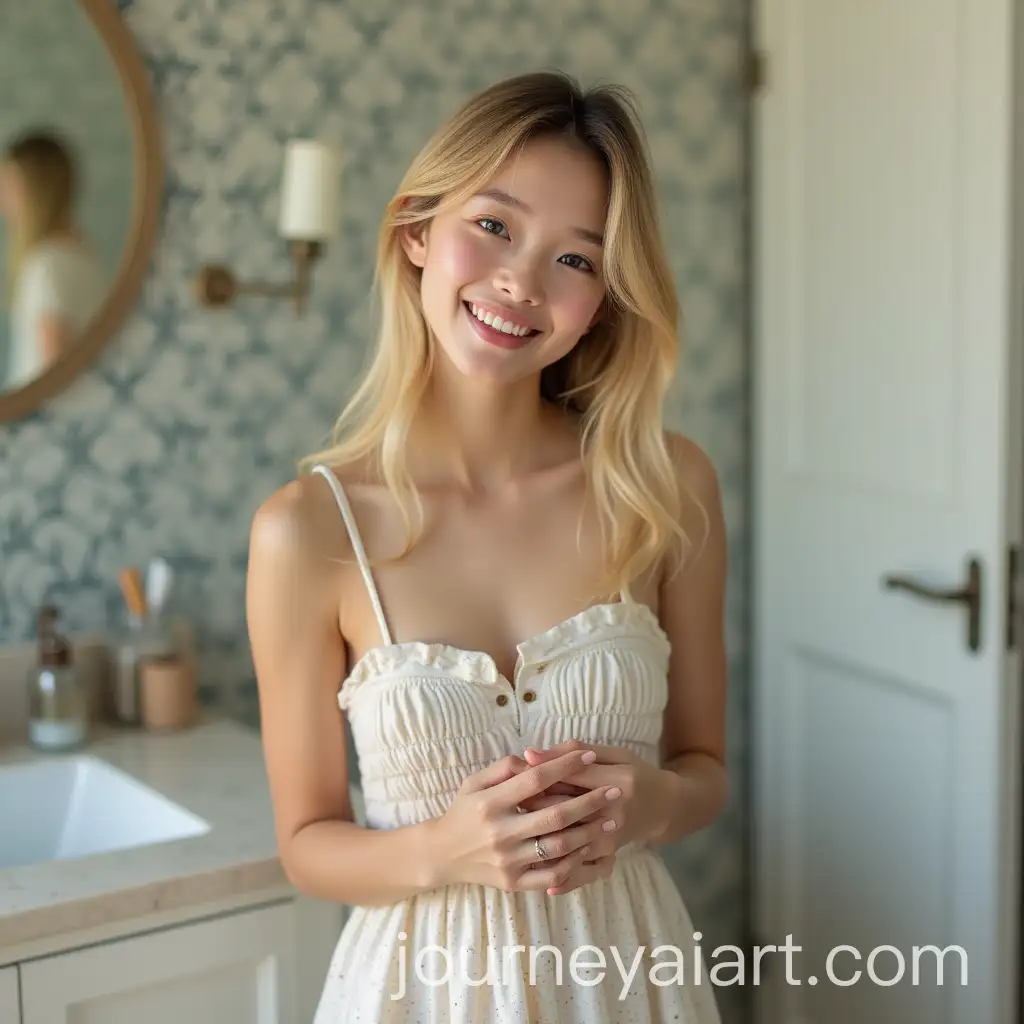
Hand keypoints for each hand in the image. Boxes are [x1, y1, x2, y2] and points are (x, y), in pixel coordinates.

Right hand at [423, 750, 622, 893]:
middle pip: (555, 816)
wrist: (442, 855)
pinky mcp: (513, 883)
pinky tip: (588, 849)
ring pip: (558, 847)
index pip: (535, 780)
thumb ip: (504, 768)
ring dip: (589, 833)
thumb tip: (535, 757)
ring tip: (610, 820)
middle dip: (590, 802)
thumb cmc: (463, 811)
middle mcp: (499, 832)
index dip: (564, 766)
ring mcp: (507, 861)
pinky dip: (573, 862)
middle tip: (615, 792)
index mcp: (489, 802)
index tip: (588, 756)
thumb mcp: (474, 782)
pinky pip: (551, 875)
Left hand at [520, 739, 678, 892]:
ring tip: (516, 838)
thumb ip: (571, 752)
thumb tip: (529, 754)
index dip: (539, 775)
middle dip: (532, 809)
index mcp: (617, 781)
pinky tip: (545, 883)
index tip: (517, 774)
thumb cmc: (634, 773)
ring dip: (540, 843)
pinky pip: (583, 872)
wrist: (664, 806)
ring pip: (568, 844)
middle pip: (564, 811)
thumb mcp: (611, 754)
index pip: (568, 778)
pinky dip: (564, 878)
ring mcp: (612, 839)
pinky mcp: (610, 856)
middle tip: (510, 806)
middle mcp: (614, 814)